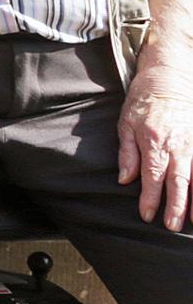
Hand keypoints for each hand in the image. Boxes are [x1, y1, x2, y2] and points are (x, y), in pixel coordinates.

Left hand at [119, 60, 192, 229]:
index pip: (152, 176)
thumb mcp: (125, 124)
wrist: (168, 76)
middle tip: (172, 226)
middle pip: (178, 181)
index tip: (147, 215)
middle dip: (175, 206)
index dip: (150, 198)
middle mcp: (177, 144)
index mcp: (153, 141)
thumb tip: (126, 180)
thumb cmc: (142, 102)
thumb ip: (127, 154)